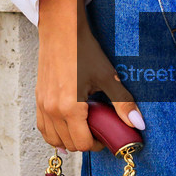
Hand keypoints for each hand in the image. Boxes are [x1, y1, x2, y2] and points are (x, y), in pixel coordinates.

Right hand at [37, 0, 144, 153]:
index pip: (82, 143)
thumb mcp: (108, 77)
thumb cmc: (83, 51)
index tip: (106, 136)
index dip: (97, 145)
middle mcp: (52, 110)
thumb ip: (122, 103)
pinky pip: (43, 127)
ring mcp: (42, 105)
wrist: (61, 30)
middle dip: (85, 143)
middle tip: (98, 132)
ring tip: (83, 130)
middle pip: (68, 143)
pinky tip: (66, 128)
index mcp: (70, 108)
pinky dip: (54, 133)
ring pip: (53, 139)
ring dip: (68, 140)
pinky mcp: (38, 98)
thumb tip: (138, 124)